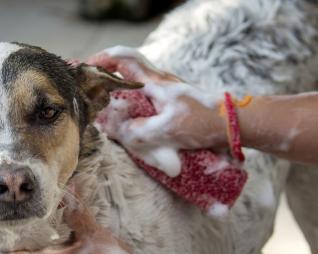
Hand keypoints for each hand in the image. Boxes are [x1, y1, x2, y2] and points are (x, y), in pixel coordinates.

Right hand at [88, 46, 226, 174]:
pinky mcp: (169, 104)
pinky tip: (125, 121)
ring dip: (116, 94)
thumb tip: (116, 130)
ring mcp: (164, 92)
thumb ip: (139, 131)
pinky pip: (142, 101)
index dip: (102, 60)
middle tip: (88, 90)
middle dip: (104, 77)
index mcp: (156, 82)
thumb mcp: (169, 130)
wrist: (232, 124)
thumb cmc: (204, 122)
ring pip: (133, 87)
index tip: (86, 68)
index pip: (125, 59)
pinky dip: (129, 107)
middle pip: (125, 70)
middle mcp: (158, 82)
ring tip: (101, 108)